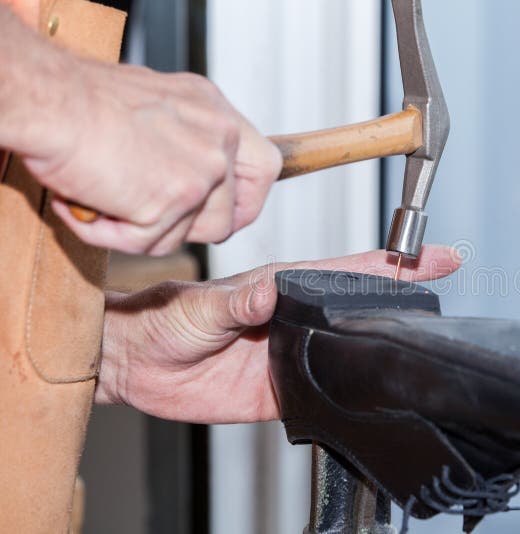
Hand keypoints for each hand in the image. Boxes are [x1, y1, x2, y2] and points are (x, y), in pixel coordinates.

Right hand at [23, 56, 281, 254]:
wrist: (49, 100)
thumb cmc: (82, 99)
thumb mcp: (155, 105)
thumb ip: (184, 139)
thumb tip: (188, 178)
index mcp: (217, 113)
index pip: (266, 168)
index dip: (247, 201)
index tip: (222, 214)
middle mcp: (220, 138)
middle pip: (232, 214)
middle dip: (194, 228)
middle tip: (151, 219)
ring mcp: (205, 169)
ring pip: (193, 235)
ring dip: (147, 232)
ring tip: (106, 204)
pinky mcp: (178, 198)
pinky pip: (152, 243)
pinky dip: (114, 236)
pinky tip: (91, 210)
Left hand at [97, 246, 461, 423]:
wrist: (140, 365)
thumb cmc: (166, 320)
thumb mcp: (201, 308)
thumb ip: (238, 302)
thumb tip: (271, 293)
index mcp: (285, 289)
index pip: (350, 271)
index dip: (396, 263)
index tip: (436, 254)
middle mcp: (297, 320)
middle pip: (363, 307)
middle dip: (409, 294)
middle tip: (448, 282)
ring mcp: (295, 355)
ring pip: (352, 349)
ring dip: (386, 343)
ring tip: (429, 338)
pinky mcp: (284, 392)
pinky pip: (328, 394)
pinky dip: (353, 394)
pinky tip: (378, 394)